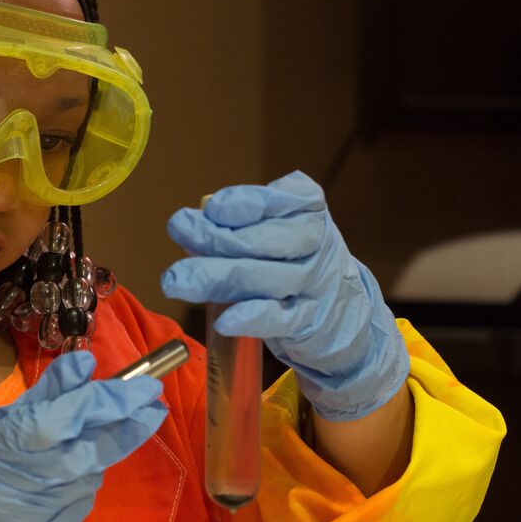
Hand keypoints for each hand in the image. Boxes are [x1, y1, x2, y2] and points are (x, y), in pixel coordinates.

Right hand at [0, 351, 166, 521]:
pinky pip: (82, 509)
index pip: (63, 420)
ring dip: (94, 459)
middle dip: (127, 426)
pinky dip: (79, 490)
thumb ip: (46, 395)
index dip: (106, 401)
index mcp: (1, 448)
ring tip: (67, 455)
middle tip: (153, 405)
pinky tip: (55, 489)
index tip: (145, 387)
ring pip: (91, 479)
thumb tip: (86, 362)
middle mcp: (20, 489)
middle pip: (91, 453)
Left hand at [161, 170, 407, 421]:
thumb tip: (191, 226)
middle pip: (265, 240)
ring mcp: (314, 283)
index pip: (280, 200)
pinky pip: (279, 318)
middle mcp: (316, 242)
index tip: (212, 209)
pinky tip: (224, 319)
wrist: (342, 310)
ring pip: (266, 278)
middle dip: (217, 238)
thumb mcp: (277, 228)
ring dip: (218, 278)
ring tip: (178, 280)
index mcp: (308, 209)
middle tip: (179, 232)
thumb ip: (240, 224)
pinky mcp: (308, 321)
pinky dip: (251, 317)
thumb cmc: (293, 258)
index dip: (245, 203)